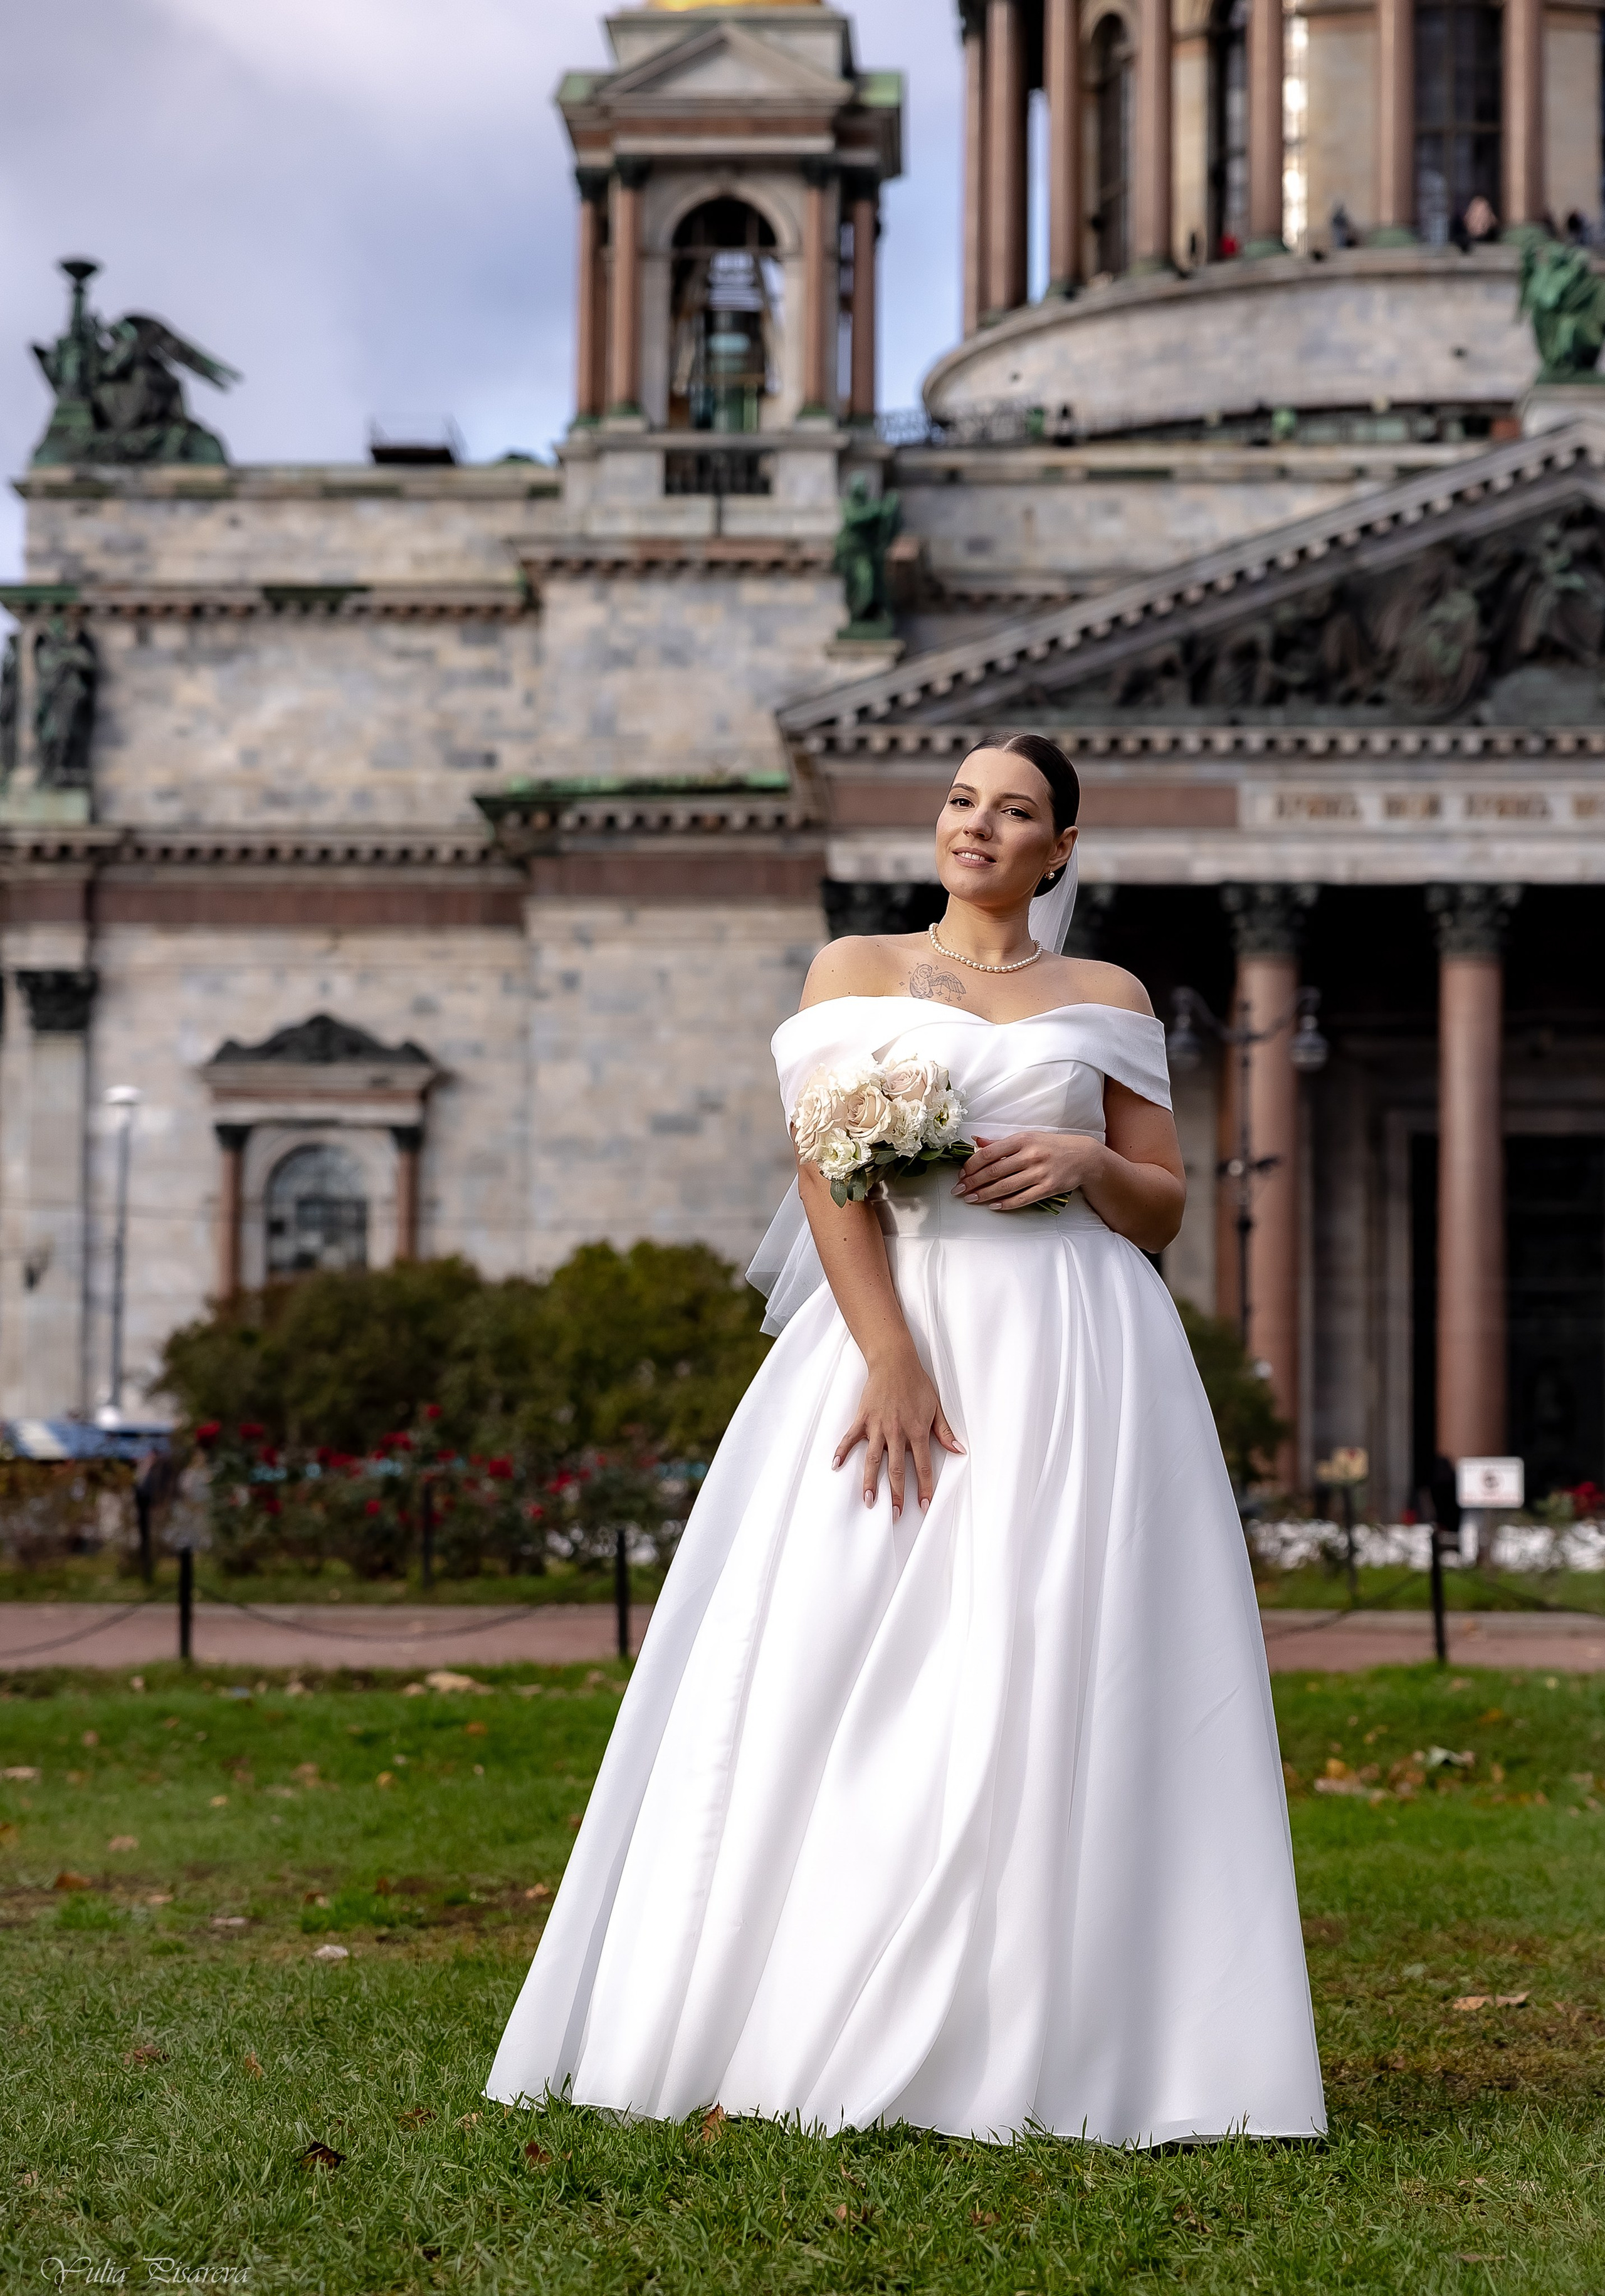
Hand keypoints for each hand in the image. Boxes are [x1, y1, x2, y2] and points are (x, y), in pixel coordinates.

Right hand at [833, 1348, 963, 1516]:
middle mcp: (897, 1432)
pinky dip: (842, 1451)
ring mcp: (877, 1426)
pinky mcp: (862, 1418)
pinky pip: (850, 1438)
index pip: (923, 1466)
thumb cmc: (917, 1383)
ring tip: (869, 1502)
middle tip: (896, 1515)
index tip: (924, 1505)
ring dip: (870, 1482)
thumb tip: (958, 1450)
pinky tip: (835, 1465)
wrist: (894, 1361)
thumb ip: (945, 1432)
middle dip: (897, 1494)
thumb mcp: (936, 1407)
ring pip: (873, 1460)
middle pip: (896, 1470)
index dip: (924, 1487)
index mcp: (917, 1431)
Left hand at [954, 1130, 1105, 1210]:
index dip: (971, 1165)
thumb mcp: (1028, 1137)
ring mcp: (1040, 1172)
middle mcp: (1030, 1155)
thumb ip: (1001, 1142)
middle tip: (959, 1191)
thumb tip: (976, 1141)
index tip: (961, 1174)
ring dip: (985, 1194)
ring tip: (971, 1199)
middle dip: (973, 1182)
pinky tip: (993, 1206)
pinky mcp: (1048, 1188)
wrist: (1083, 1157)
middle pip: (994, 1171)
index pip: (989, 1153)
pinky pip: (1022, 1198)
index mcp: (1022, 1139)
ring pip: (1005, 1187)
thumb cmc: (1051, 1146)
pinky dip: (1006, 1204)